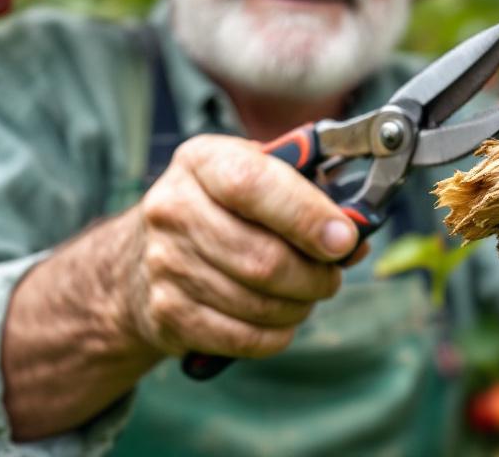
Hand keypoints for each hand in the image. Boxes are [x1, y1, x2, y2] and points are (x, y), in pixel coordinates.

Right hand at [120, 134, 366, 358]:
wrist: (143, 256)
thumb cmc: (222, 209)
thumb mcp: (258, 175)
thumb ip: (308, 193)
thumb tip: (355, 236)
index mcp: (202, 162)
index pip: (253, 185)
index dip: (306, 216)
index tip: (344, 240)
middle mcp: (173, 209)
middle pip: (262, 258)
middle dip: (314, 276)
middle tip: (331, 276)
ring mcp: (164, 264)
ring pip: (256, 303)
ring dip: (299, 306)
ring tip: (305, 295)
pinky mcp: (166, 313)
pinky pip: (240, 337)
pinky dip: (275, 335)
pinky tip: (281, 320)